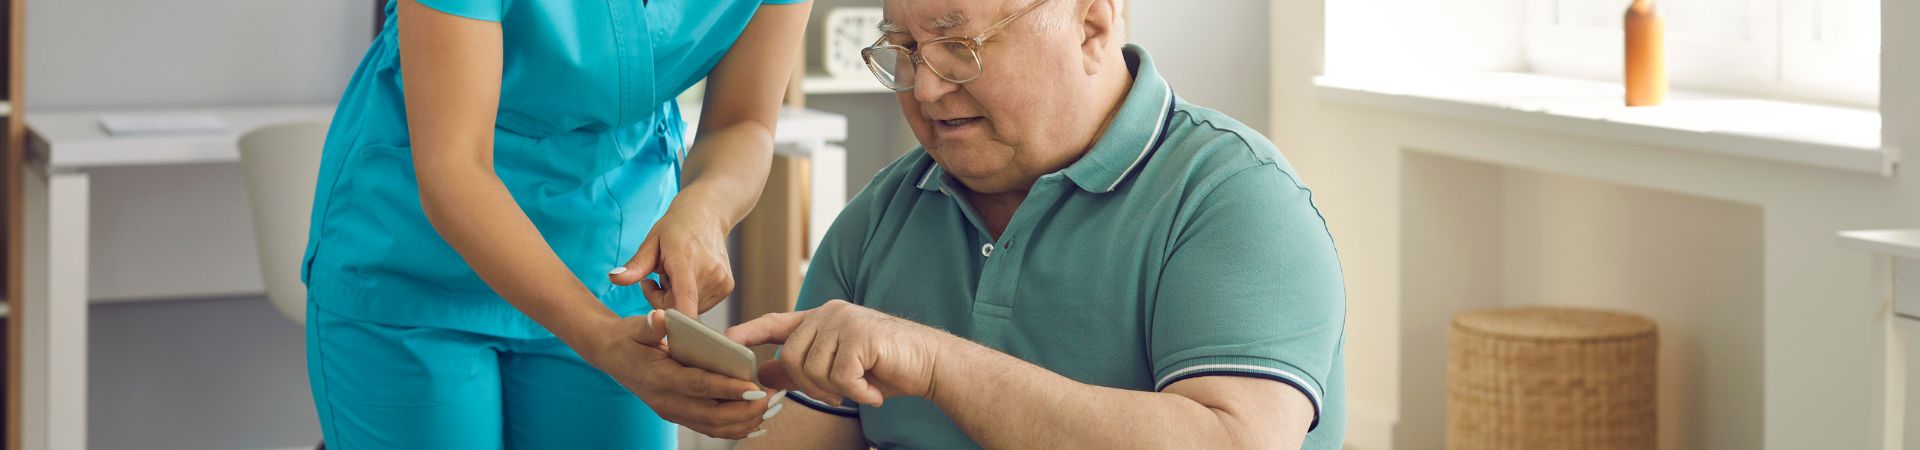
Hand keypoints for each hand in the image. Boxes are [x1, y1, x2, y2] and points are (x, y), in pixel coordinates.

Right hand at [576, 310, 778, 438]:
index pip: (699, 386)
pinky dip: (734, 429)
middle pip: (712, 415)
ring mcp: (673, 412)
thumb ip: (651, 325)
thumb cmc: (629, 338)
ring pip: (714, 427)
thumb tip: (661, 318)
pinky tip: (756, 423)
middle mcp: (667, 402)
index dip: (727, 388)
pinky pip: (710, 428)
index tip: (754, 388)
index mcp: (660, 378)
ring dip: (744, 422)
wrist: (611, 355)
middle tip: (772, 400)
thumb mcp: (637, 327)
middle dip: (745, 410)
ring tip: (770, 409)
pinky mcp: (679, 415)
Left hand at [608, 192, 734, 315]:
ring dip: (677, 298)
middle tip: (659, 278)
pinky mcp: (727, 287)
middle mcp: (709, 273)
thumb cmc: (675, 229)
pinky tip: (689, 277)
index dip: (675, 320)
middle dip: (663, 300)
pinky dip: (690, 297)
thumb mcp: (650, 243)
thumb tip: (613, 278)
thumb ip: (635, 266)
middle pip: (678, 308)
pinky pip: (701, 305)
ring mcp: (722, 281)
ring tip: (676, 274)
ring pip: (689, 309)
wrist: (706, 215)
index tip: (663, 326)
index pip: (685, 300)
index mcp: (686, 261)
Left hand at [725, 300, 948, 406]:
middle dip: (811, 386)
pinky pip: (839, 376)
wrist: (930, 364)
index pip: (776, 322)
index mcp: (821, 318)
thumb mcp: (837, 370)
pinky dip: (856, 392)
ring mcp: (845, 320)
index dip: (749, 332)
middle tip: (839, 396)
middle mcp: (830, 312)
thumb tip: (763, 371)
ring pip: (813, 369)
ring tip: (862, 388)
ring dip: (837, 390)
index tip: (725, 340)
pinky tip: (874, 389)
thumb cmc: (886, 367)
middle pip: (791, 356)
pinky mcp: (860, 334)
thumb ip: (800, 368)